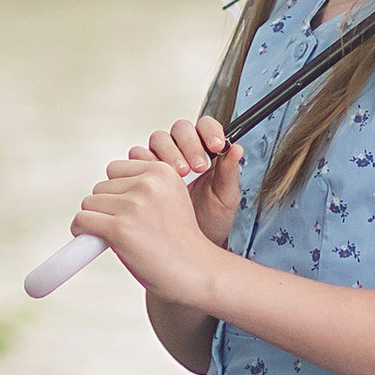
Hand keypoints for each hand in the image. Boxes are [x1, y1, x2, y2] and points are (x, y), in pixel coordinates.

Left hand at [72, 143, 229, 304]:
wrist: (196, 272)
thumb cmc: (180, 242)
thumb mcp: (170, 199)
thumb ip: (143, 186)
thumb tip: (98, 191)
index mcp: (162, 171)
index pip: (115, 169)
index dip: (118, 193)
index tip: (131, 213)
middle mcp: (148, 183)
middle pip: (100, 187)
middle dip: (107, 208)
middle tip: (128, 229)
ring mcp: (133, 205)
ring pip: (88, 204)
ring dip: (96, 221)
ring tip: (122, 239)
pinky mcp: (120, 228)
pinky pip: (82, 221)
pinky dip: (82, 233)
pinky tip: (98, 242)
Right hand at [137, 115, 242, 247]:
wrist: (191, 248)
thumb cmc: (211, 221)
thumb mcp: (226, 198)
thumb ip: (230, 173)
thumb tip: (237, 149)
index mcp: (206, 150)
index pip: (204, 125)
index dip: (208, 131)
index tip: (216, 145)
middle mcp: (182, 151)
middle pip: (179, 130)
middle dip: (188, 145)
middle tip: (197, 166)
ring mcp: (161, 161)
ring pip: (157, 141)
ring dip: (167, 154)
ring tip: (179, 176)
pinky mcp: (143, 174)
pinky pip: (138, 159)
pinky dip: (146, 165)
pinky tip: (156, 180)